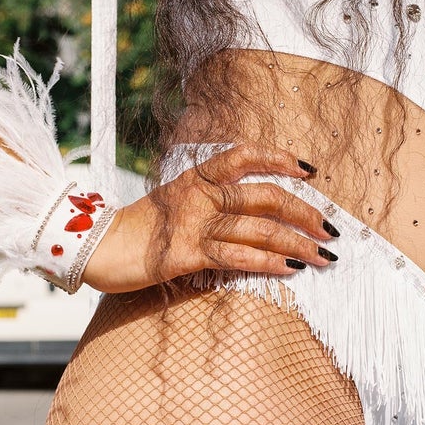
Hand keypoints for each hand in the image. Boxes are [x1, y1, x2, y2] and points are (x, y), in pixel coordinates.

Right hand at [81, 145, 336, 293]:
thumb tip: (256, 217)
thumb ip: (211, 203)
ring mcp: (193, 222)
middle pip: (266, 195)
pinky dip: (268, 262)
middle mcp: (199, 193)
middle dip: (305, 212)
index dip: (281, 158)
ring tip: (323, 257)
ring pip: (259, 227)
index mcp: (197, 177)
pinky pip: (237, 255)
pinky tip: (290, 269)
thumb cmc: (140, 230)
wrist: (94, 249)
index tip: (311, 170)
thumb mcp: (176, 204)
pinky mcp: (186, 252)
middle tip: (331, 230)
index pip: (245, 155)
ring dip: (298, 243)